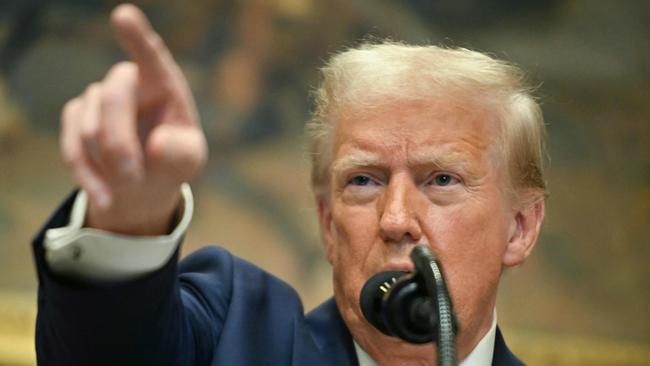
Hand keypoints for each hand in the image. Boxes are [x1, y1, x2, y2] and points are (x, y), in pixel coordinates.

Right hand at [60, 4, 206, 235]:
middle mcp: (128, 82)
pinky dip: (90, 177)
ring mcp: (97, 98)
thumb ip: (181, 152)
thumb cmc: (173, 159)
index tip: (123, 16)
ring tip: (132, 184)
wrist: (145, 180)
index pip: (151, 56)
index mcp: (163, 83)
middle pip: (113, 98)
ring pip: (90, 129)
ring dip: (110, 165)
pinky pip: (73, 149)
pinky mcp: (74, 119)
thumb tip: (156, 145)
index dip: (137, 37)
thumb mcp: (189, 160)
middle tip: (134, 177)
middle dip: (120, 142)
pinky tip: (106, 197)